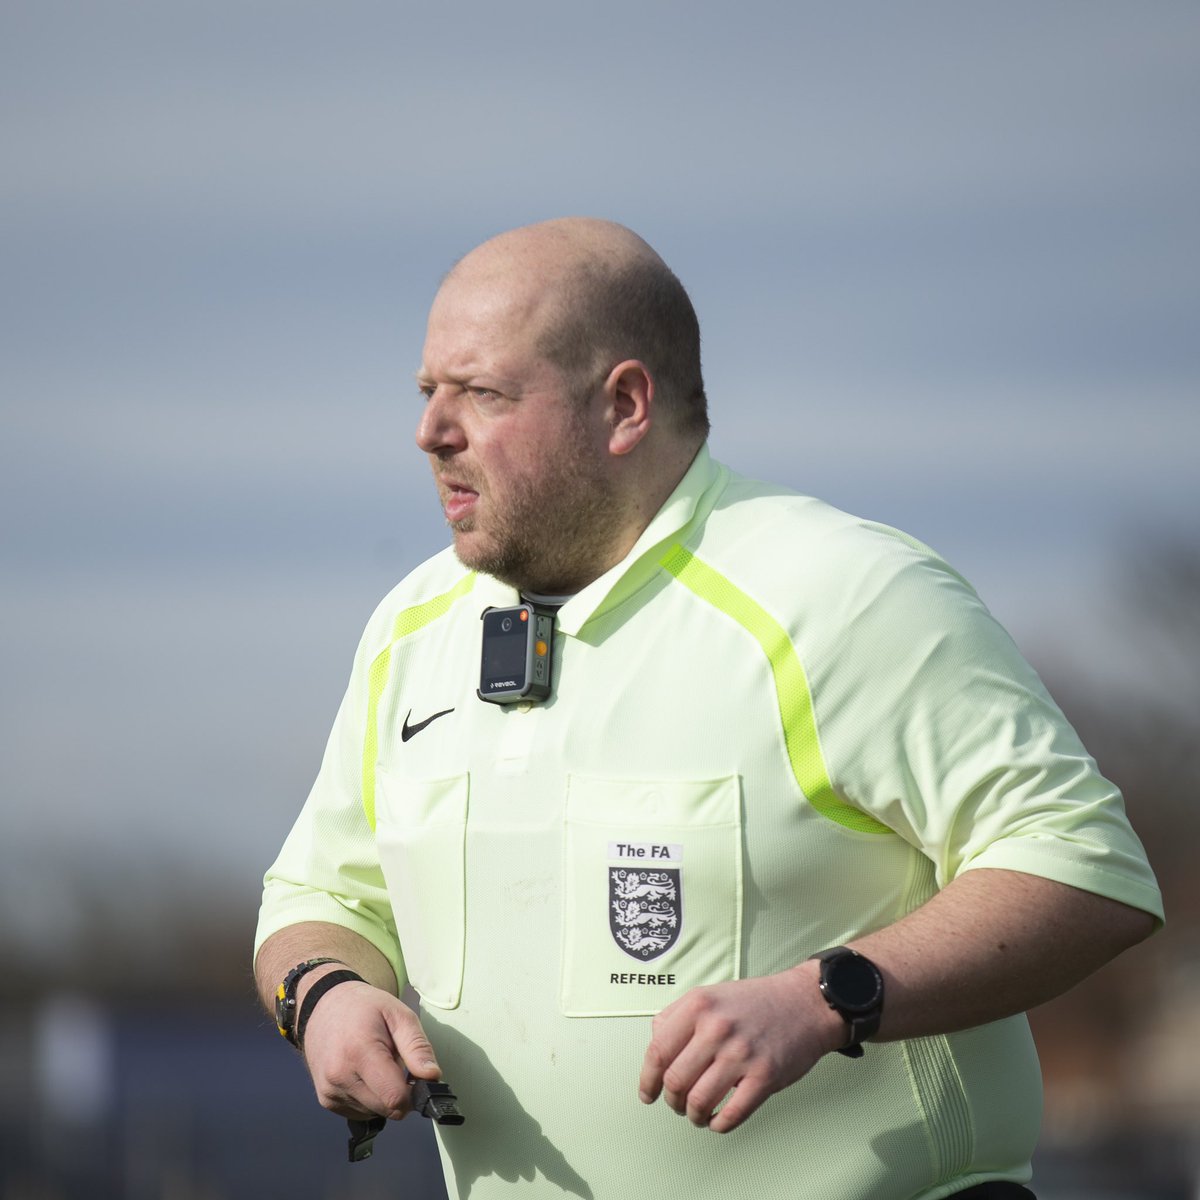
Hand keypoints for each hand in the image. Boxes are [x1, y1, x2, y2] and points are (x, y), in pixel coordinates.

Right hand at [299, 978, 440, 1121]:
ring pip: (375, 1113)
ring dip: (384, 1095)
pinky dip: (369, 1098)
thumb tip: (432, 1076)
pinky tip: (364, 1074)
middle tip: (396, 1064)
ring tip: (377, 1065)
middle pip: (387, 1109)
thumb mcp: (398, 1014)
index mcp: (360, 1053)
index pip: (395, 1098)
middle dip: (400, 1093)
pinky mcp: (326, 1101)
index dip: (414, 1093)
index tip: (417, 1077)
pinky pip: (360, 1112)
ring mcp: (330, 1091)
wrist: (324, 1007)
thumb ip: (417, 1046)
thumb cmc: (364, 1008)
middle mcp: (340, 1077)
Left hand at [638, 965, 845, 1132]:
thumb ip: (677, 1016)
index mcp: (698, 1005)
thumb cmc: (755, 1002)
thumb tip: (655, 1045)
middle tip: (677, 1104)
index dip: (648, 1079)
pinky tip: (718, 1121)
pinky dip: (719, 1125)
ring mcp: (741, 1053)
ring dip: (693, 1116)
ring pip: (699, 1102)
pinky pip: (731, 1115)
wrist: (804, 1003)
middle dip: (672, 1101)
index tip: (647, 1093)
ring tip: (698, 1114)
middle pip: (675, 1081)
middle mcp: (716, 1027)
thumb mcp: (710, 994)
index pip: (658, 1051)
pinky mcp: (765, 1076)